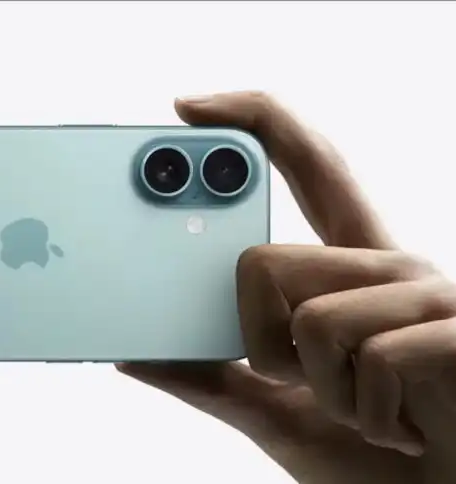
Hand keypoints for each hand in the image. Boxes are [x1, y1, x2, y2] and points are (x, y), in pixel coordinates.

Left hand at [119, 92, 455, 483]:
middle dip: (262, 345)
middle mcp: (391, 265)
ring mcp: (431, 293)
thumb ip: (213, 380)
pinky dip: (367, 414)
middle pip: (265, 261)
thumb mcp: (275, 411)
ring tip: (367, 412)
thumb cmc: (372, 456)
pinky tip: (404, 427)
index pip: (308, 166)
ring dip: (321, 391)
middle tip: (309, 384)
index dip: (257, 120)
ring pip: (308, 318)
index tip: (187, 106)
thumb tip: (135, 354)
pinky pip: (366, 358)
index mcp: (350, 270)